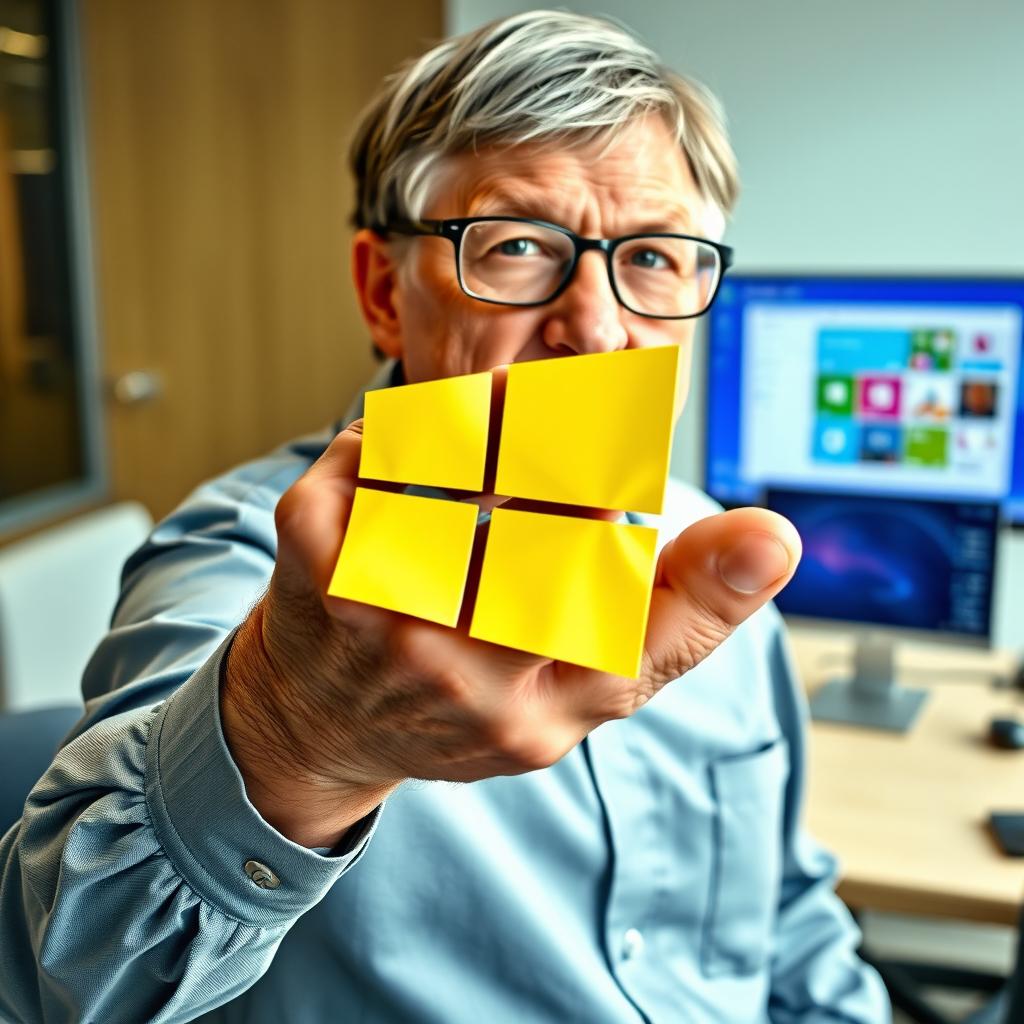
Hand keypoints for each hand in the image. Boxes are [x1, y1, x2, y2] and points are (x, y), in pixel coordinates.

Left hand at [221, 419, 800, 847]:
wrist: (321, 722)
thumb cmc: (470, 690)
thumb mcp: (576, 686)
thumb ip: (675, 615)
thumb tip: (772, 540)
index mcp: (547, 711)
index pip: (643, 651)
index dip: (708, 590)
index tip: (761, 535)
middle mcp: (466, 683)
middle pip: (558, 552)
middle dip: (584, 458)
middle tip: (602, 406)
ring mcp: (382, 626)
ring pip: (462, 483)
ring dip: (499, 426)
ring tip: (524, 406)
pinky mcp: (316, 568)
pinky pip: (377, 455)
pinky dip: (410, 426)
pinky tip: (423, 439)